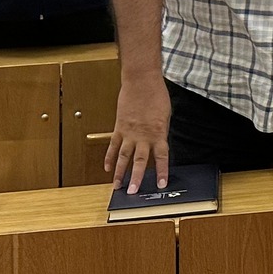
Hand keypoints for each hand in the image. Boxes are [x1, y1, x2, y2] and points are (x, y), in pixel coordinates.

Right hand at [104, 78, 172, 193]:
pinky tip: (107, 168)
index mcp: (158, 133)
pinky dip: (109, 158)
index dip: (162, 171)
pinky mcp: (119, 127)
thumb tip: (158, 145)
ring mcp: (129, 132)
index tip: (161, 184)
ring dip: (120, 172)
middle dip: (137, 178)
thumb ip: (160, 132)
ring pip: (123, 157)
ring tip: (117, 186)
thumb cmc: (156, 95)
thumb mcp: (165, 115)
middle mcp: (143, 135)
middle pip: (139, 161)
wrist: (142, 81)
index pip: (161, 157)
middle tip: (133, 191)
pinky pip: (112, 145)